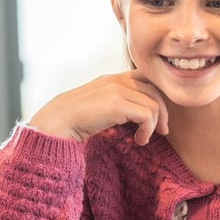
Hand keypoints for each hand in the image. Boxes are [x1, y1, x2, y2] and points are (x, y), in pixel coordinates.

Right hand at [29, 71, 169, 144]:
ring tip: (143, 138)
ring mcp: (117, 89)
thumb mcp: (99, 107)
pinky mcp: (117, 103)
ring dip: (154, 125)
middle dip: (163, 112)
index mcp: (112, 78)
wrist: (55, 124)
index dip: (157, 97)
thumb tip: (138, 116)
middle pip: (155, 89)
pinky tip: (138, 140)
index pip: (146, 78)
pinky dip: (148, 130)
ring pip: (155, 103)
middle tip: (163, 131)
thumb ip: (116, 104)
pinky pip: (148, 115)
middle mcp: (116, 79)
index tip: (157, 117)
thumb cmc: (74, 121)